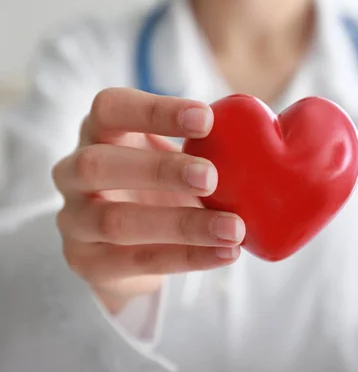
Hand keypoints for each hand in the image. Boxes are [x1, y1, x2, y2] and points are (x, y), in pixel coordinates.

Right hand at [52, 88, 244, 312]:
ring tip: (234, 229)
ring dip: (181, 225)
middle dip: (159, 169)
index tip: (206, 118)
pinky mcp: (88, 263)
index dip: (154, 111)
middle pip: (99, 164)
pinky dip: (187, 258)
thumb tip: (270, 137)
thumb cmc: (157, 185)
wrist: (124, 245)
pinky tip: (226, 253)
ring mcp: (74, 221)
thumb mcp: (169, 157)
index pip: (109, 108)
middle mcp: (73, 172)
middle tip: (212, 177)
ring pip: (116, 222)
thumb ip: (203, 146)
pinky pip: (137, 262)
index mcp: (97, 133)